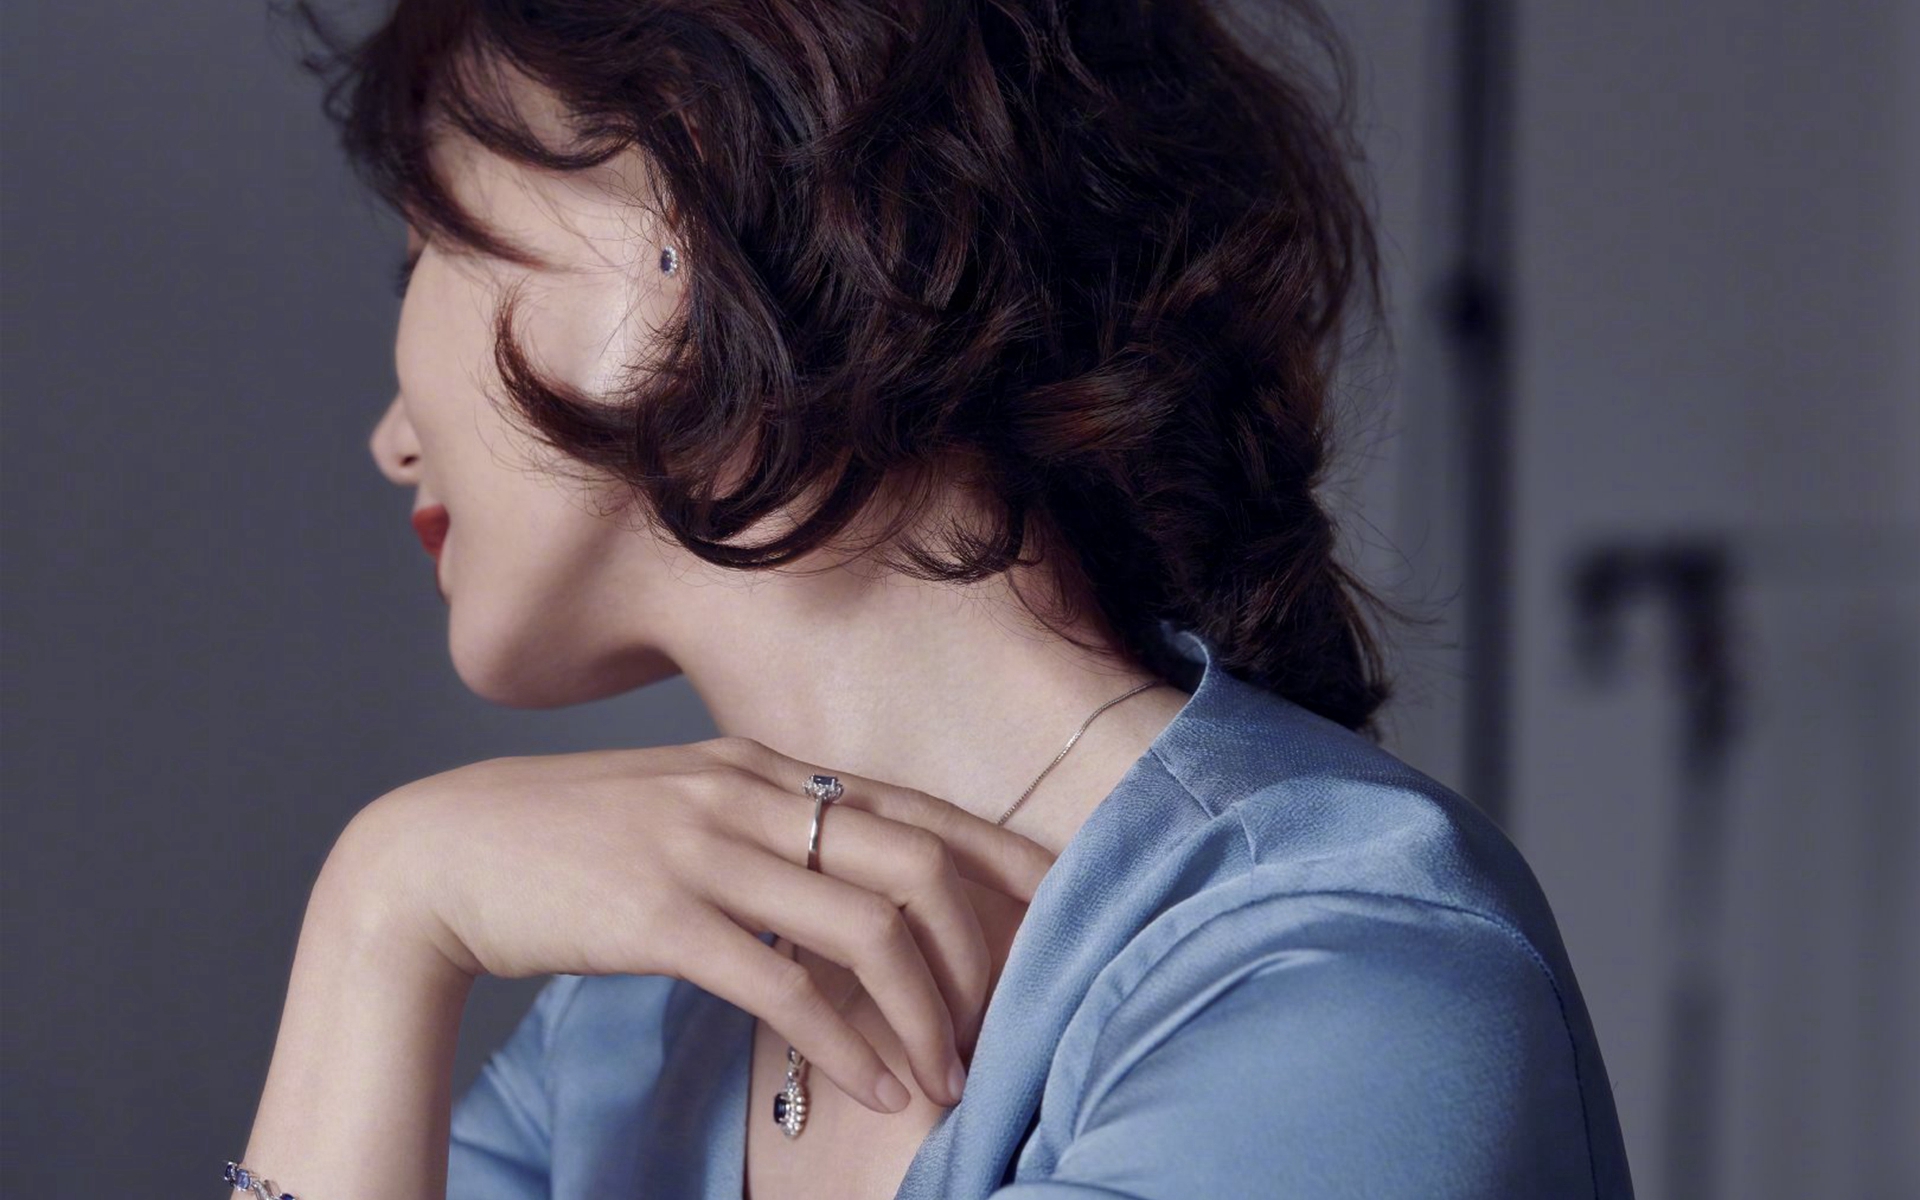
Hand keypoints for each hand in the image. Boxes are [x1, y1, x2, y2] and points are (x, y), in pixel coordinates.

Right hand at [331, 736, 1057, 1112]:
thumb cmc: (565, 841)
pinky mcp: (659, 915)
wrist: (437, 857)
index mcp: (763, 765)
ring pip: (866, 927)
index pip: (918, 805)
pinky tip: (876, 1086)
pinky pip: (783, 985)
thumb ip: (762, 826)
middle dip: (980, 950)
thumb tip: (843, 880)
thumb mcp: (679, 808)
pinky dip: (845, 1043)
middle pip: (917, 860)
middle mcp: (749, 792)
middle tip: (1003, 1021)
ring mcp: (705, 848)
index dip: (1000, 857)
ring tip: (948, 1075)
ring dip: (925, 1012)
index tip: (1058, 907)